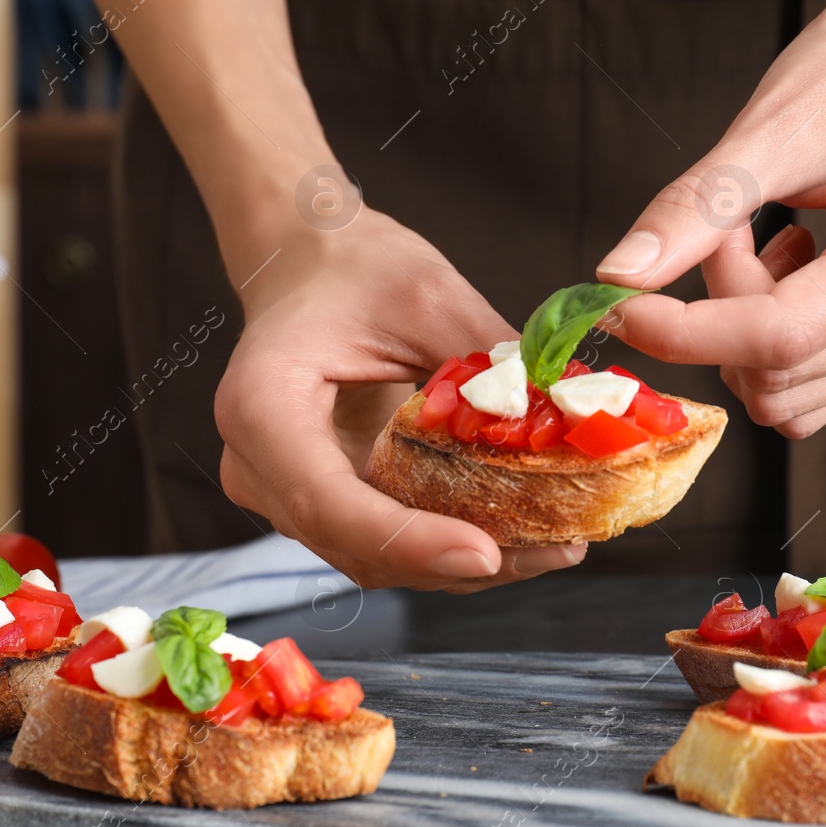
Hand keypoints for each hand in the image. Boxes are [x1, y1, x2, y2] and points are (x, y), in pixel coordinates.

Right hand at [214, 212, 586, 590]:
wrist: (307, 261)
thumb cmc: (354, 267)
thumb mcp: (429, 297)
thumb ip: (489, 363)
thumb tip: (567, 420)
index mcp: (263, 405)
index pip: (329, 502)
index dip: (409, 541)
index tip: (486, 552)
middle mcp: (258, 465)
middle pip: (355, 546)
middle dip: (454, 561)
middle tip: (553, 551)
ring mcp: (284, 491)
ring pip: (372, 559)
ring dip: (460, 564)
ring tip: (551, 547)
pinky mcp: (319, 500)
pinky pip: (381, 542)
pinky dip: (444, 545)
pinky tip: (515, 535)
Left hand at [595, 0, 825, 438]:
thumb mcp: (772, 125)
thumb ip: (694, 209)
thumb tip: (616, 276)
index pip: (780, 336)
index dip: (685, 333)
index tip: (617, 306)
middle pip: (779, 372)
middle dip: (719, 311)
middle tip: (722, 227)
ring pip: (789, 389)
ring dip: (740, 325)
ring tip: (757, 236)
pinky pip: (810, 378)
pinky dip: (767, 336)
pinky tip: (781, 263)